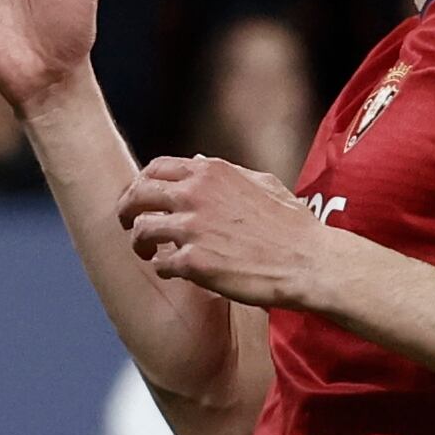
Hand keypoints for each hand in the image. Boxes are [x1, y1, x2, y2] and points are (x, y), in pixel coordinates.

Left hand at [115, 154, 335, 308]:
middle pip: (136, 195)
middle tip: (129, 225)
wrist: (307, 261)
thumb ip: (226, 172)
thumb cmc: (292, 225)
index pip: (155, 168)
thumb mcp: (262, 183)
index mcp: (211, 172)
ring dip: (141, 243)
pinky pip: (160, 264)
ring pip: (141, 230)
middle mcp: (195, 194)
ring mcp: (191, 227)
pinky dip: (162, 268)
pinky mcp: (192, 261)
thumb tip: (196, 161)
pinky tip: (174, 272)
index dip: (142, 184)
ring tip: (149, 252)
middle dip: (127, 211)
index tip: (142, 199)